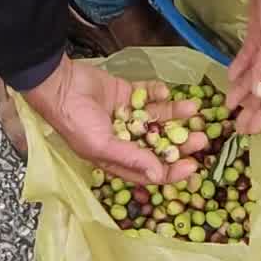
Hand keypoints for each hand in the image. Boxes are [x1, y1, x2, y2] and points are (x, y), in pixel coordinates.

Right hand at [21, 57, 208, 183]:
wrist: (60, 85)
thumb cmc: (75, 121)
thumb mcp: (102, 145)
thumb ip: (131, 158)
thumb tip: (158, 175)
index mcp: (117, 158)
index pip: (150, 170)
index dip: (172, 171)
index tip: (194, 166)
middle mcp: (125, 139)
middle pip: (159, 144)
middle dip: (180, 142)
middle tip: (201, 137)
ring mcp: (127, 115)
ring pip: (158, 118)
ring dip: (175, 115)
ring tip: (193, 109)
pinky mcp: (127, 93)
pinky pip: (148, 95)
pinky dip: (158, 93)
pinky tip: (165, 92)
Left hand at [226, 0, 260, 134]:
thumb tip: (258, 94)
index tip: (252, 130)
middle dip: (254, 107)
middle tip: (236, 126)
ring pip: (256, 73)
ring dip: (243, 89)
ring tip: (228, 106)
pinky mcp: (258, 31)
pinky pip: (248, 56)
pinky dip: (239, 67)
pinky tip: (229, 79)